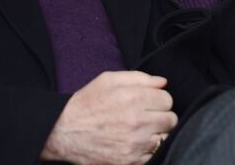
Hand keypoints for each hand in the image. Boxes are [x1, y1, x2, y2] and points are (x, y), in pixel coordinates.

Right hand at [41, 71, 177, 164]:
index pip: (167, 99)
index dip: (158, 100)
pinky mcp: (130, 161)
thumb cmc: (87, 104)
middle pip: (170, 119)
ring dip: (155, 133)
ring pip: (164, 137)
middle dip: (161, 116)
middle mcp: (136, 121)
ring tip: (139, 129)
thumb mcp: (108, 80)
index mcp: (132, 98)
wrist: (63, 132)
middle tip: (147, 116)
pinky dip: (147, 149)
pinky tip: (134, 142)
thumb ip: (139, 78)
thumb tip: (162, 82)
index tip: (150, 103)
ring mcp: (134, 144)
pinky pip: (153, 154)